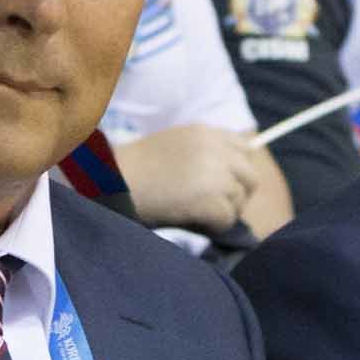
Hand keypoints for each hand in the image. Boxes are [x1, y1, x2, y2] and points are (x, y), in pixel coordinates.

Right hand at [115, 125, 259, 234]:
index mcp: (205, 133)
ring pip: (239, 201)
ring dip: (221, 212)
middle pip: (250, 177)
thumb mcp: (173, 145)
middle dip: (235, 195)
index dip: (235, 171)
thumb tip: (232, 178)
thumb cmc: (132, 170)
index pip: (245, 149)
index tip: (221, 185)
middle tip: (212, 207)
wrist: (109, 183)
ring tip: (193, 213)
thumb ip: (204, 153)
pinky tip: (190, 221)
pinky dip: (212, 226)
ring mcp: (214, 173)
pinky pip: (227, 220)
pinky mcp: (209, 199)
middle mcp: (215, 149)